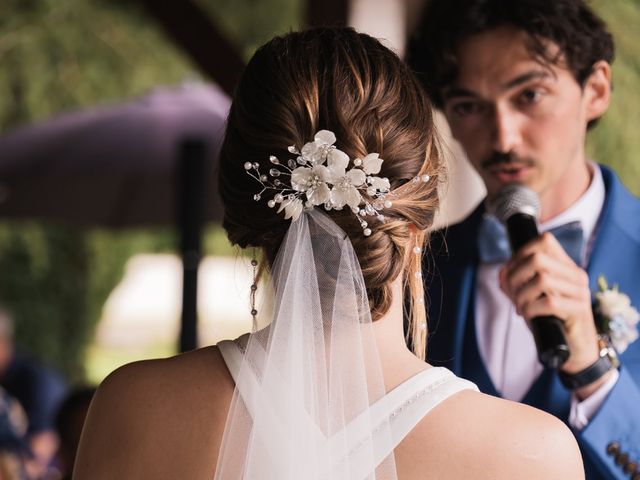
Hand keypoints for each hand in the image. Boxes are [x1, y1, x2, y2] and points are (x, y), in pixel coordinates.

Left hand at [498, 233, 602, 383]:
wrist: (574, 350)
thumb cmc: (551, 321)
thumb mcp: (529, 298)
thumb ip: (515, 284)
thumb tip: (501, 273)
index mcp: (565, 266)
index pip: (544, 241)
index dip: (520, 253)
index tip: (510, 272)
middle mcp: (575, 275)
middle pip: (538, 259)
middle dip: (515, 276)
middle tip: (512, 293)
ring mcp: (580, 292)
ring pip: (542, 279)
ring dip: (521, 294)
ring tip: (520, 306)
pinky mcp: (580, 310)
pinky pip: (549, 301)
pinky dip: (530, 308)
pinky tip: (527, 315)